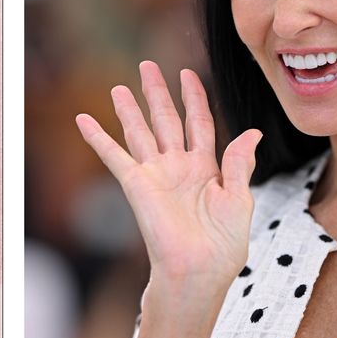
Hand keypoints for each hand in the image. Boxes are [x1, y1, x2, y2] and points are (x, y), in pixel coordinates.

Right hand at [75, 61, 262, 293]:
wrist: (200, 272)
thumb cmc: (224, 245)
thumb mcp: (240, 199)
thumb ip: (240, 164)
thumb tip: (252, 133)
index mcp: (206, 168)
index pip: (198, 122)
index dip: (193, 98)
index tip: (187, 74)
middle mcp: (178, 167)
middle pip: (166, 119)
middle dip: (157, 93)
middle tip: (147, 65)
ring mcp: (156, 175)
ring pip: (141, 132)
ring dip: (130, 109)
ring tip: (120, 87)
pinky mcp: (137, 185)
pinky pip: (115, 156)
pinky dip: (99, 138)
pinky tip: (84, 120)